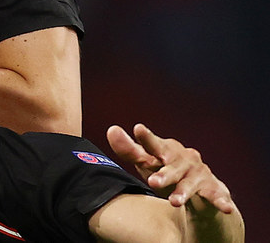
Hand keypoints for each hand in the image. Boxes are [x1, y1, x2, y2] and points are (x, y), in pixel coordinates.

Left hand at [106, 123, 236, 214]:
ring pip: (190, 184)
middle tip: (152, 182)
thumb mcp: (148, 163)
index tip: (139, 129)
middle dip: (164, 175)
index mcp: (166, 151)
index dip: (147, 138)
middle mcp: (183, 160)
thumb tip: (112, 130)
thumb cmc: (166, 170)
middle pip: (172, 167)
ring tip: (174, 202)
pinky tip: (225, 207)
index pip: (153, 145)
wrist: (199, 187)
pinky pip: (216, 196)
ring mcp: (199, 174)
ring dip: (183, 192)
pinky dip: (221, 201)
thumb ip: (130, 150)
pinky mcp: (213, 188)